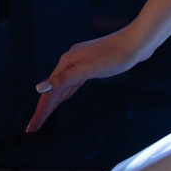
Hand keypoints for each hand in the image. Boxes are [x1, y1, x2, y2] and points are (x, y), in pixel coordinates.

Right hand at [27, 27, 150, 132]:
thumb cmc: (116, 55)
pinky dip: (67, 92)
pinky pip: (74, 82)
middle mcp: (71, 61)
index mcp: (67, 63)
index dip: (40, 111)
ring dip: (53, 102)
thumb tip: (40, 88)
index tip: (31, 128)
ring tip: (44, 116)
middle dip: (43, 109)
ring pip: (64, 86)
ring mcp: (82, 62)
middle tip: (33, 128)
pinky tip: (66, 97)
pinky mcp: (94, 64)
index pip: (49, 93)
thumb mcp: (89, 69)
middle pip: (54, 90)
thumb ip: (65, 79)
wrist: (139, 41)